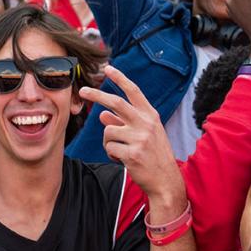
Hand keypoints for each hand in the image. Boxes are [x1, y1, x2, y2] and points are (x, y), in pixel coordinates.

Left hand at [79, 66, 183, 209]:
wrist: (166, 181)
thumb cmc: (153, 156)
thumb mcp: (143, 135)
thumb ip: (123, 123)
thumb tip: (102, 115)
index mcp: (150, 116)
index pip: (134, 92)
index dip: (120, 79)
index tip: (108, 68)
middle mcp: (146, 123)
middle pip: (116, 102)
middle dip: (97, 95)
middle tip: (83, 91)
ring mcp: (140, 138)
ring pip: (108, 131)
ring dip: (108, 142)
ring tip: (121, 151)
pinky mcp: (132, 153)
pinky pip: (109, 148)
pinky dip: (112, 155)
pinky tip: (124, 160)